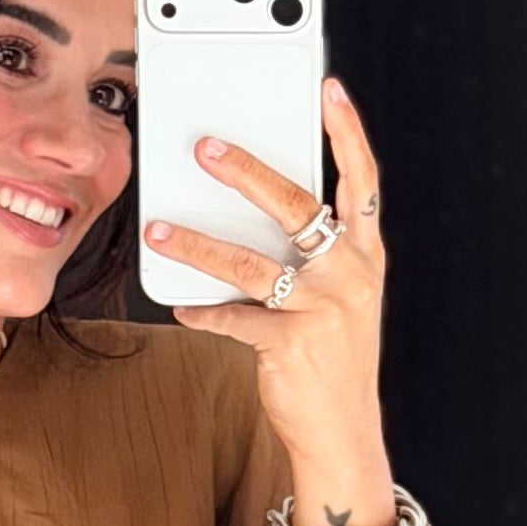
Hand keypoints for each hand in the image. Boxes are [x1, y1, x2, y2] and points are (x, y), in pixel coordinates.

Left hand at [144, 77, 390, 509]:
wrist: (343, 436)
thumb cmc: (334, 361)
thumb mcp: (342, 301)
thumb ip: (314, 257)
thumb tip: (251, 214)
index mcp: (367, 257)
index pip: (363, 182)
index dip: (347, 133)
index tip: (329, 89)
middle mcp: (350, 276)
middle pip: (297, 206)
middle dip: (247, 171)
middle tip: (205, 148)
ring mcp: (322, 310)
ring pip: (250, 262)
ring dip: (197, 244)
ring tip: (159, 229)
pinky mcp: (290, 345)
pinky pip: (233, 317)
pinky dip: (202, 311)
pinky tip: (181, 305)